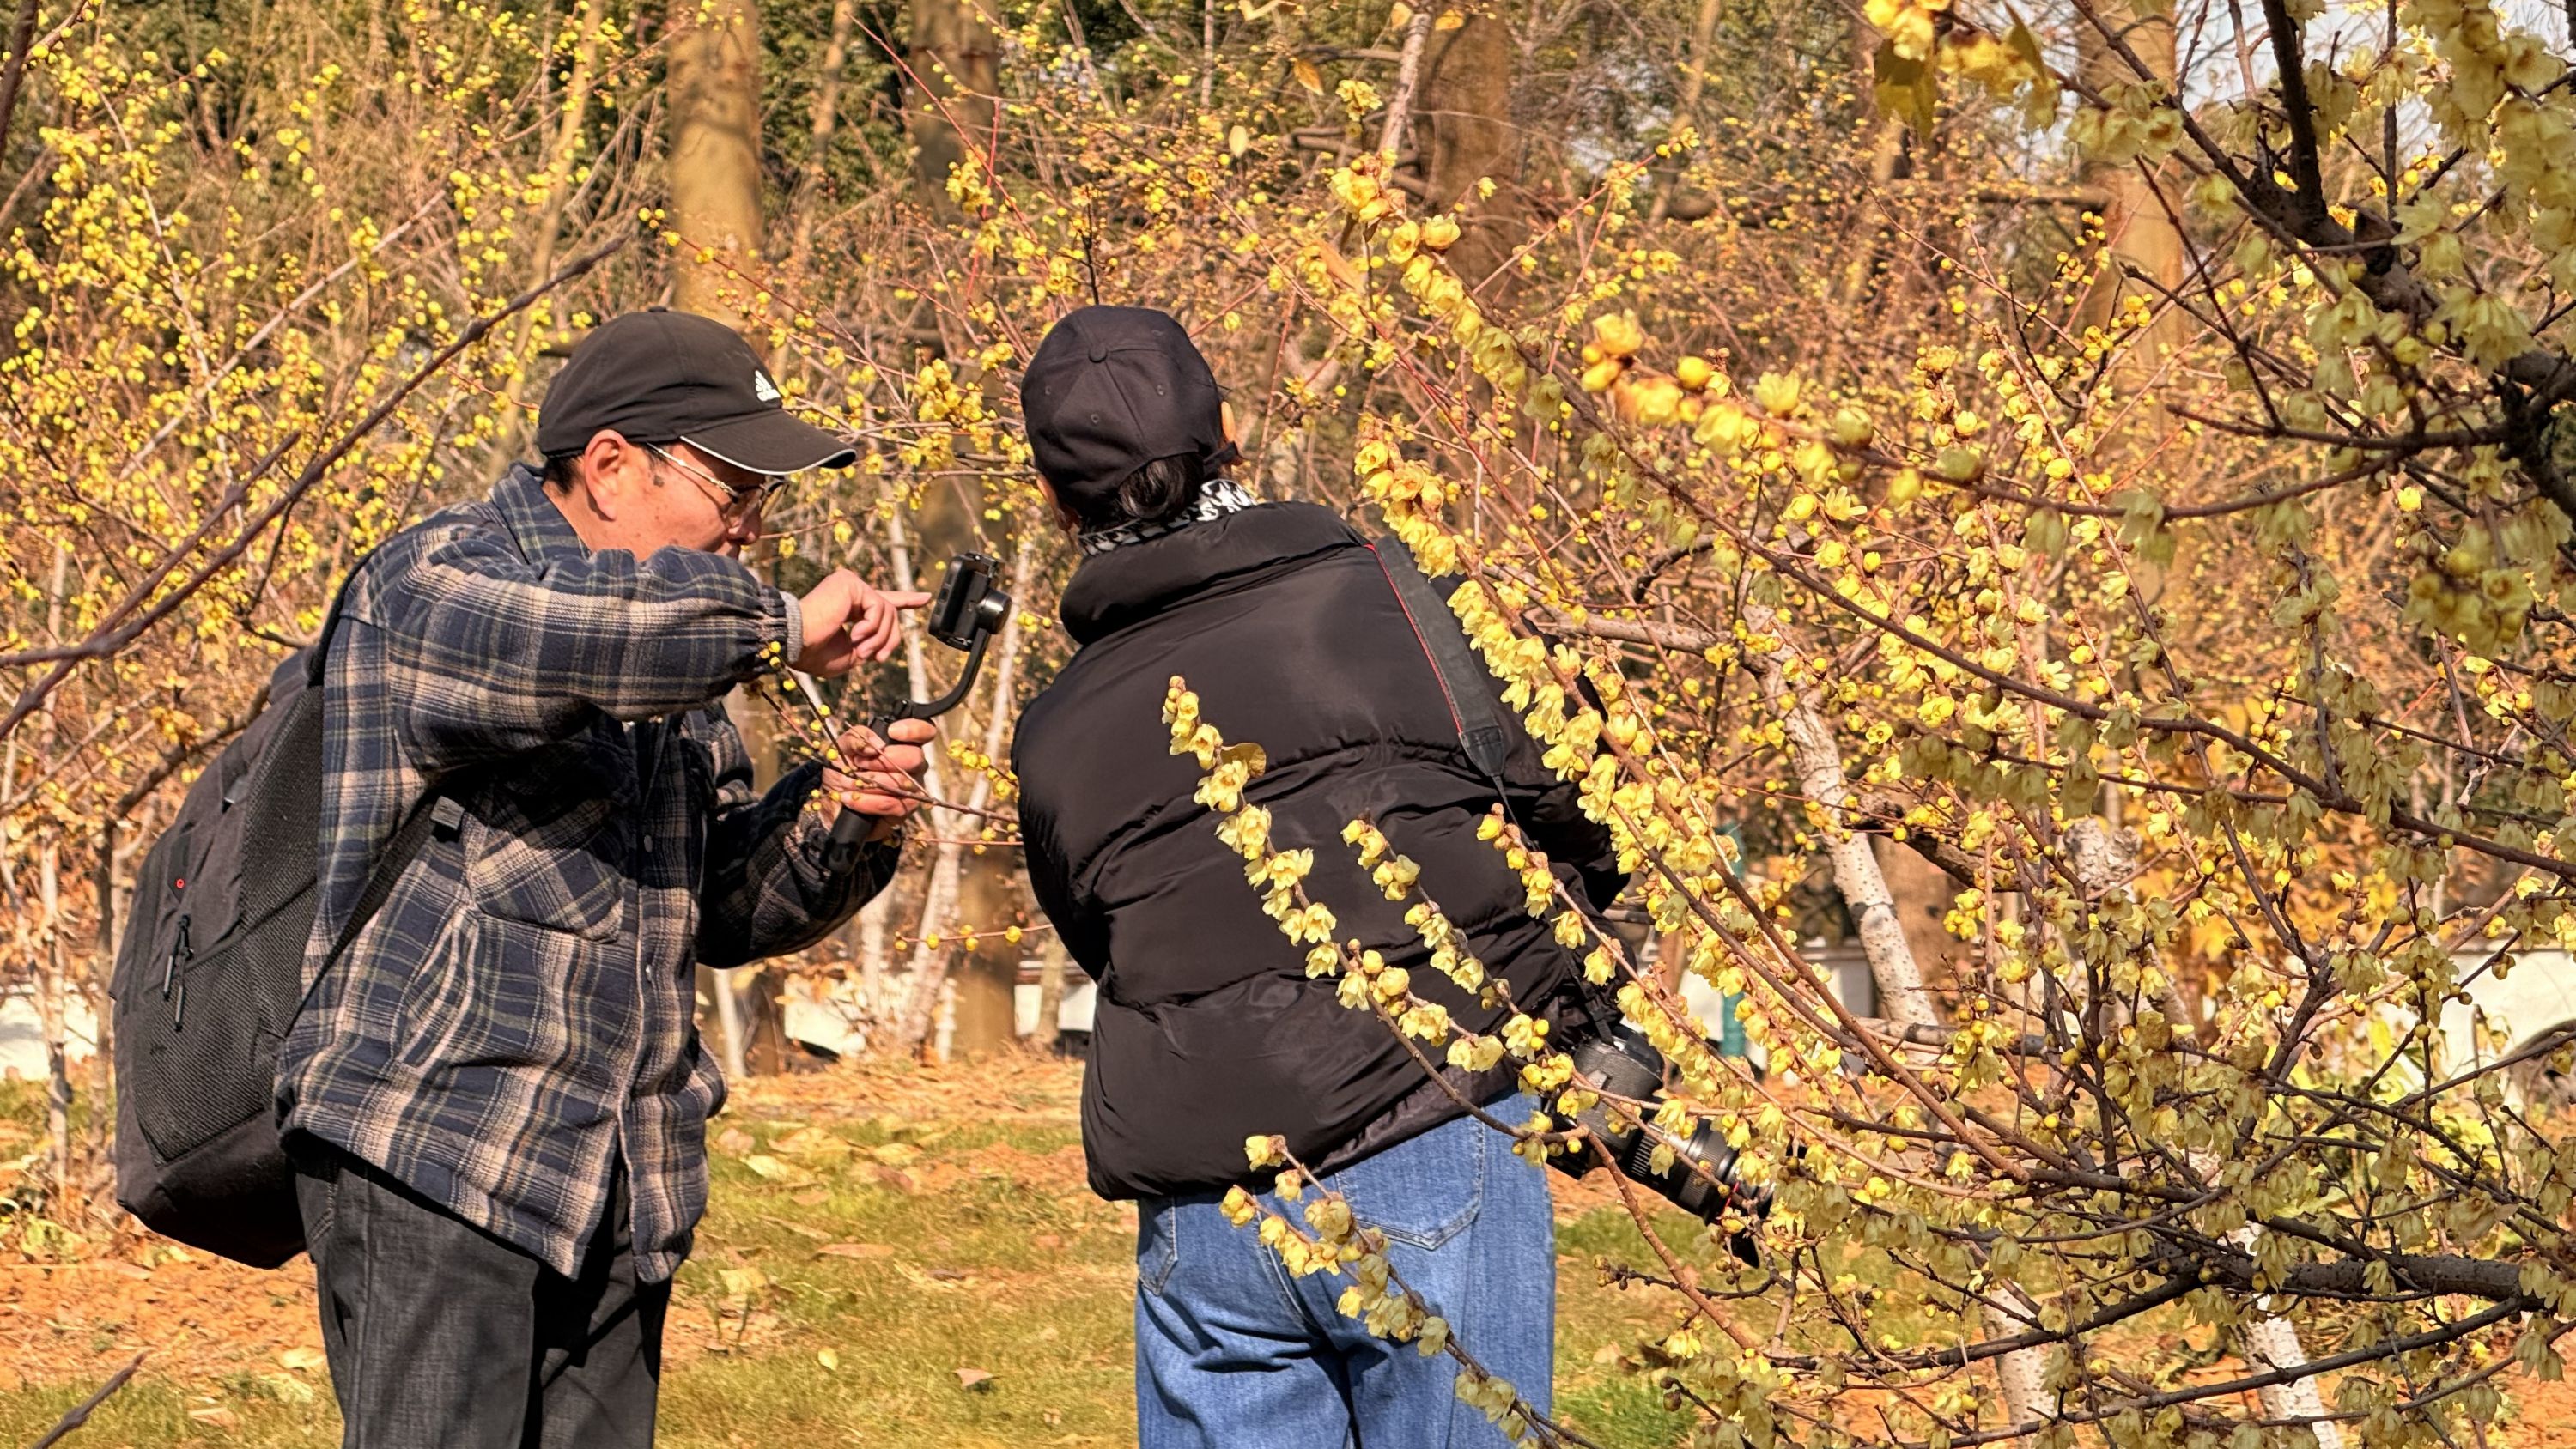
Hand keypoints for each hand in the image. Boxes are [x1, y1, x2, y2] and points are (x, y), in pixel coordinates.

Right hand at [795, 570, 930, 676]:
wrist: (794, 643)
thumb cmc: (812, 652)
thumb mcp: (848, 656)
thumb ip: (868, 647)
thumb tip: (882, 645)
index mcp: (848, 605)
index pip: (881, 601)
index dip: (906, 600)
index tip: (925, 598)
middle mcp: (849, 590)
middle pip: (889, 612)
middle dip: (889, 639)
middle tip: (875, 657)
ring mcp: (850, 584)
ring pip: (888, 612)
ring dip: (879, 639)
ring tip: (860, 650)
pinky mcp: (851, 583)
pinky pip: (880, 608)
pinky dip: (873, 629)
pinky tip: (854, 636)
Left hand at [821, 717, 936, 840]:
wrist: (831, 797)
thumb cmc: (842, 766)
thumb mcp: (843, 746)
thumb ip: (858, 737)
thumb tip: (878, 745)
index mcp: (902, 744)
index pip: (924, 731)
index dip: (915, 730)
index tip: (892, 732)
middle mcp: (913, 764)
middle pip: (915, 758)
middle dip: (882, 761)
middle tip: (859, 763)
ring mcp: (912, 787)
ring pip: (902, 783)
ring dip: (871, 781)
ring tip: (849, 781)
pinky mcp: (905, 809)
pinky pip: (894, 805)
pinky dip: (868, 802)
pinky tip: (850, 798)